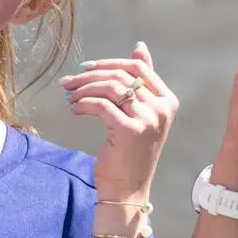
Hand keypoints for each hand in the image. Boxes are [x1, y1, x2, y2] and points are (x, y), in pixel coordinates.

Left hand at [61, 42, 178, 201]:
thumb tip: (140, 47)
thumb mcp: (139, 114)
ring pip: (111, 87)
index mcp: (168, 101)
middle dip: (91, 75)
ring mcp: (148, 119)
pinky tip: (75, 109)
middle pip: (122, 75)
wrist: (128, 189)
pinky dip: (84, 103)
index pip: (139, 67)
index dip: (109, 63)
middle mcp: (162, 108)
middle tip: (69, 82)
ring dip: (84, 88)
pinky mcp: (129, 131)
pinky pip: (101, 105)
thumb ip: (141, 83)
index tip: (86, 68)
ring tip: (69, 96)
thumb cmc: (131, 153)